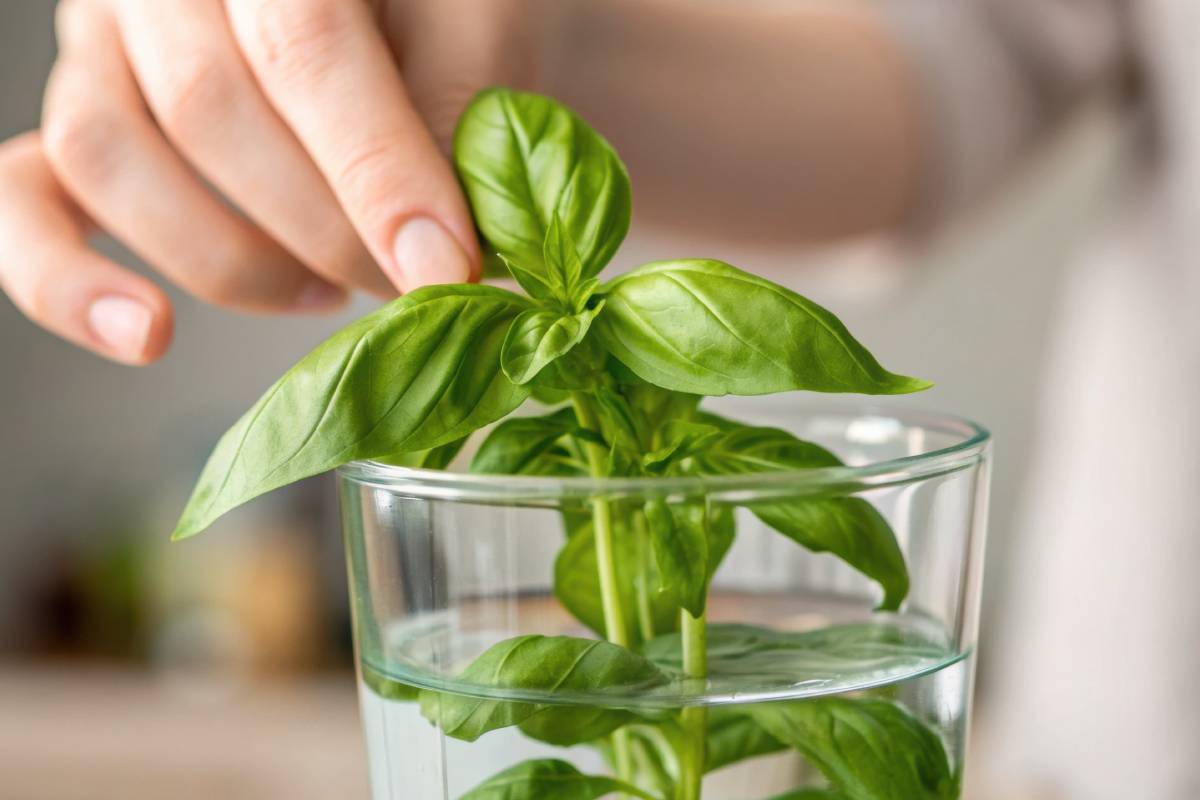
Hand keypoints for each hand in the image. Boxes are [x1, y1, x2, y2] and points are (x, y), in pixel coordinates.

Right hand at [0, 0, 534, 363]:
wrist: (391, 14)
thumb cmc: (443, 17)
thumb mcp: (478, 32)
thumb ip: (457, 116)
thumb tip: (432, 248)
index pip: (303, 43)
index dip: (375, 170)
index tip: (442, 266)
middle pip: (206, 111)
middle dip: (325, 228)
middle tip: (409, 283)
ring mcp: (103, 44)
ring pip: (112, 159)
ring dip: (236, 258)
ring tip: (332, 289)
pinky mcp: (80, 121)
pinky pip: (22, 200)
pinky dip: (64, 282)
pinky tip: (145, 333)